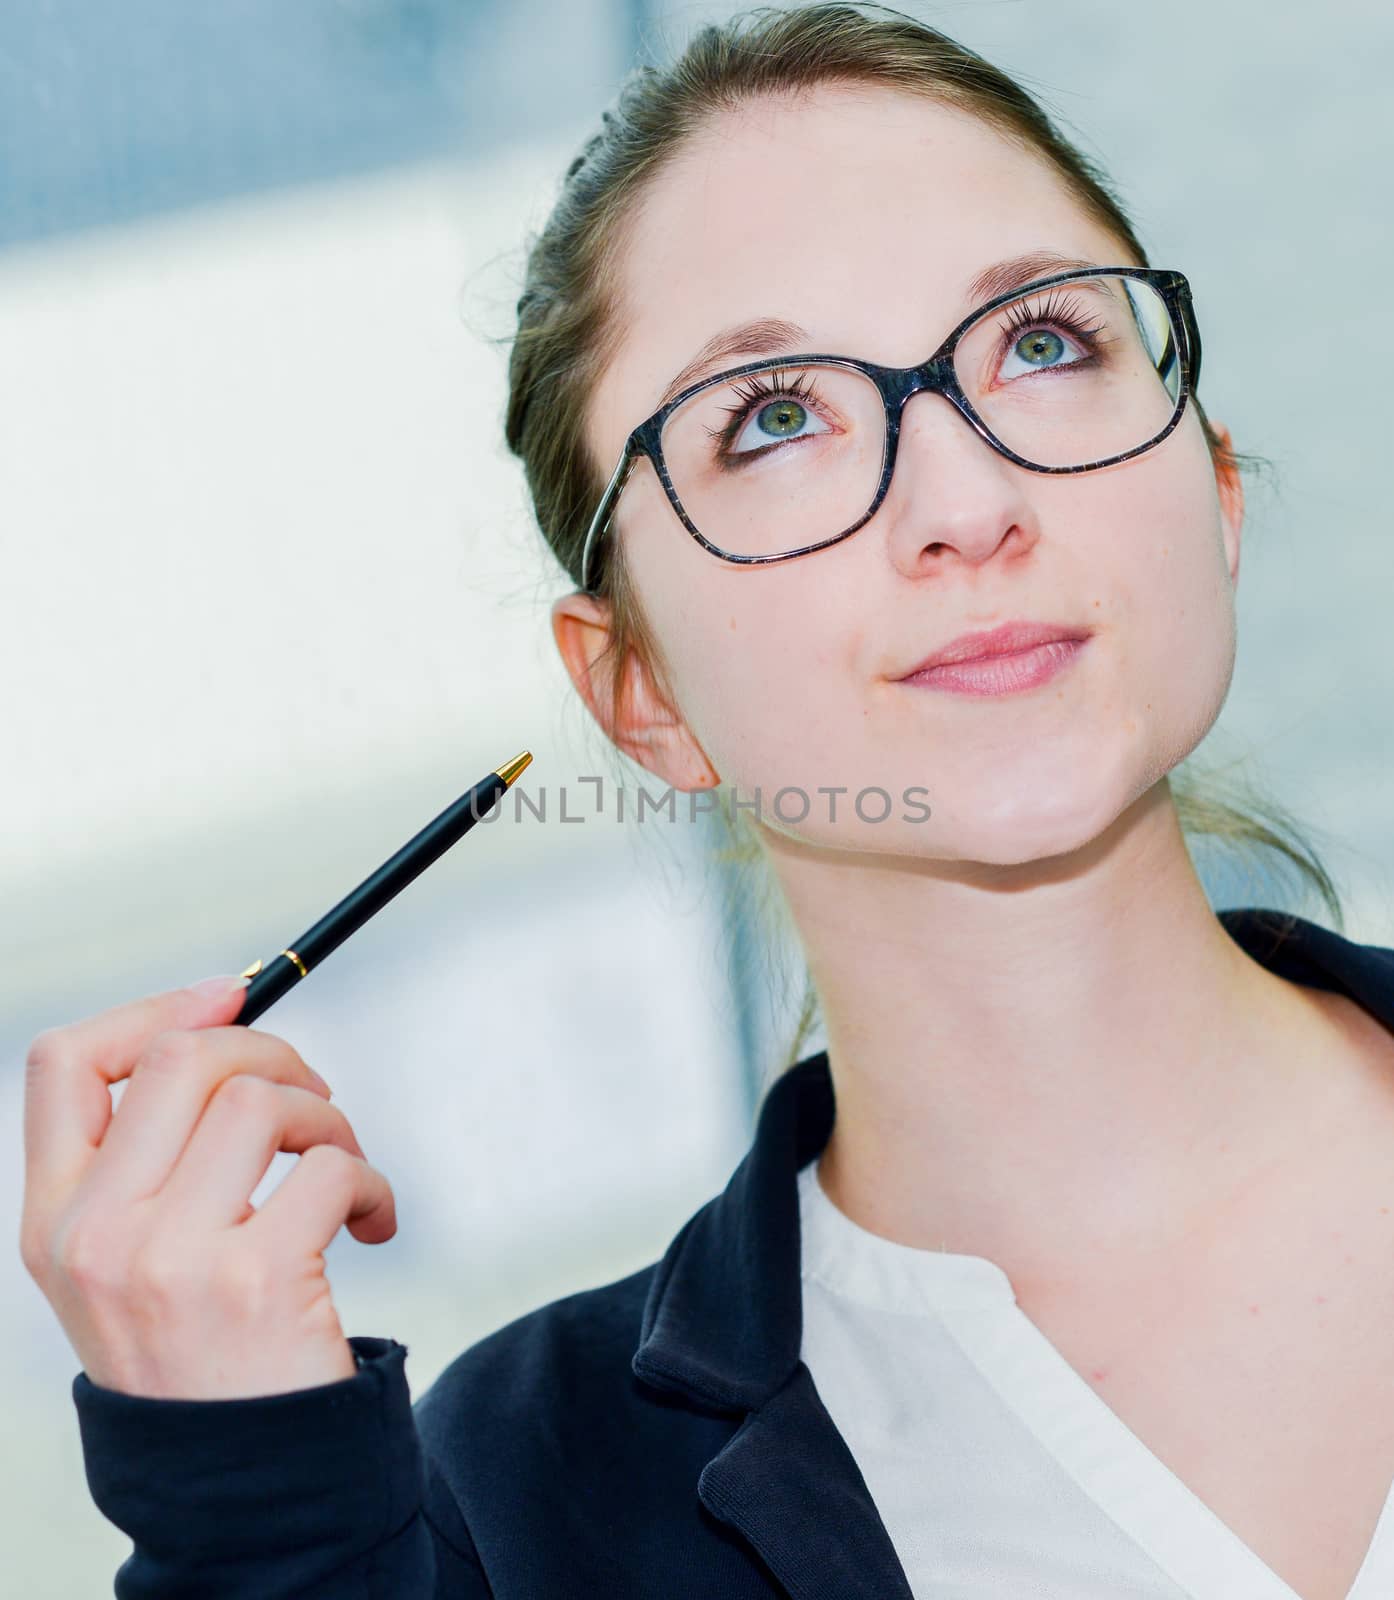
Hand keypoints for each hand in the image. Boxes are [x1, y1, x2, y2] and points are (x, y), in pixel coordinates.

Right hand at [18, 976, 396, 1398]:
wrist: (242, 1486)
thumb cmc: (203, 1353)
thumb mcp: (131, 1262)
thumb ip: (149, 1158)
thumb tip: (223, 1016)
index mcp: (53, 1220)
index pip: (63, 1065)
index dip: (154, 1010)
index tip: (229, 995)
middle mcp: (95, 1235)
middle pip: (178, 1058)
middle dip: (269, 1050)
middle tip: (310, 1098)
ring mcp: (169, 1259)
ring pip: (260, 1098)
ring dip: (328, 1116)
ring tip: (344, 1165)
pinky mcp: (255, 1280)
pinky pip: (333, 1166)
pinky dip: (375, 1183)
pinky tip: (373, 1224)